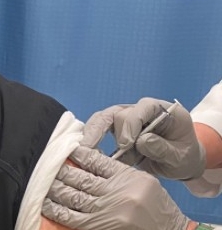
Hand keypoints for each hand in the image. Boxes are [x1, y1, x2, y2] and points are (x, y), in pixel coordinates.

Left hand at [42, 146, 190, 229]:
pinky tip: (48, 204)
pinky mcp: (101, 228)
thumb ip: (117, 171)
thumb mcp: (143, 181)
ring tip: (44, 182)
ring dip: (56, 189)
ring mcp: (109, 212)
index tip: (66, 149)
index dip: (77, 154)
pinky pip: (74, 218)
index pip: (96, 161)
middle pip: (81, 178)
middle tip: (47, 164)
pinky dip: (58, 210)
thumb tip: (87, 159)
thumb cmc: (157, 207)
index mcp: (129, 177)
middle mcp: (117, 193)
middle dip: (61, 171)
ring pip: (74, 196)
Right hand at [81, 97, 205, 179]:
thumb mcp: (181, 157)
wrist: (179, 162)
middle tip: (100, 150)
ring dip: (94, 134)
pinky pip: (99, 129)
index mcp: (162, 111)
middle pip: (120, 113)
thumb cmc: (183, 156)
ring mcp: (127, 118)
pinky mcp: (116, 129)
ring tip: (86, 150)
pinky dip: (92, 140)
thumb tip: (141, 141)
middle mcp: (141, 110)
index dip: (133, 122)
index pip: (144, 107)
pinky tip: (87, 151)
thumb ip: (163, 148)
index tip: (127, 143)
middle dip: (111, 132)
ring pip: (104, 118)